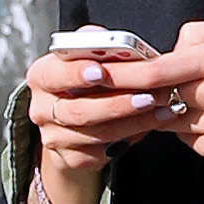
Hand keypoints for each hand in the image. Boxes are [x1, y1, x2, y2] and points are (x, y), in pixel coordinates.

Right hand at [26, 44, 165, 203]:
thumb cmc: (86, 80)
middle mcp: (40, 109)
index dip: (77, 74)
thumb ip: (97, 45)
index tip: (102, 72)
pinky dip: (131, 137)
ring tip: (162, 110)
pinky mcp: (71, 159)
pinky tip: (151, 125)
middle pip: (79, 110)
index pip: (56, 75)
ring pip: (97, 134)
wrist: (74, 119)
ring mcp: (54, 138)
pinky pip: (103, 151)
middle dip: (117, 104)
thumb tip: (119, 45)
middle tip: (149, 97)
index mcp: (41, 77)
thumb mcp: (86, 55)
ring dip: (133, 122)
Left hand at [95, 23, 203, 203]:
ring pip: (170, 120)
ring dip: (173, 111)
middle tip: (118, 91)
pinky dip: (192, 130)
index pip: (155, 70)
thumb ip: (201, 33)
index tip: (94, 74)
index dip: (121, 75)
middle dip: (141, 95)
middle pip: (157, 97)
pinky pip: (188, 140)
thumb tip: (167, 46)